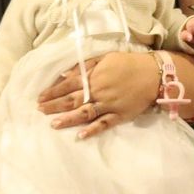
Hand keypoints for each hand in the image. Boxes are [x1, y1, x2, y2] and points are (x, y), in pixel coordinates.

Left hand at [37, 52, 160, 138]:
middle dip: (54, 105)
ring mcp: (108, 104)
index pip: (68, 85)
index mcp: (94, 76)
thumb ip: (85, 65)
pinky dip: (92, 130)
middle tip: (39, 111)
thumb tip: (65, 75)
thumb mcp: (106, 58)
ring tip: (53, 124)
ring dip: (68, 119)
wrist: (153, 74)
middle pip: (72, 100)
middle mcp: (98, 91)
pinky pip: (103, 124)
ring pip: (84, 113)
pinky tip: (80, 135)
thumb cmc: (128, 63)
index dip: (53, 91)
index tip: (40, 97)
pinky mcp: (119, 115)